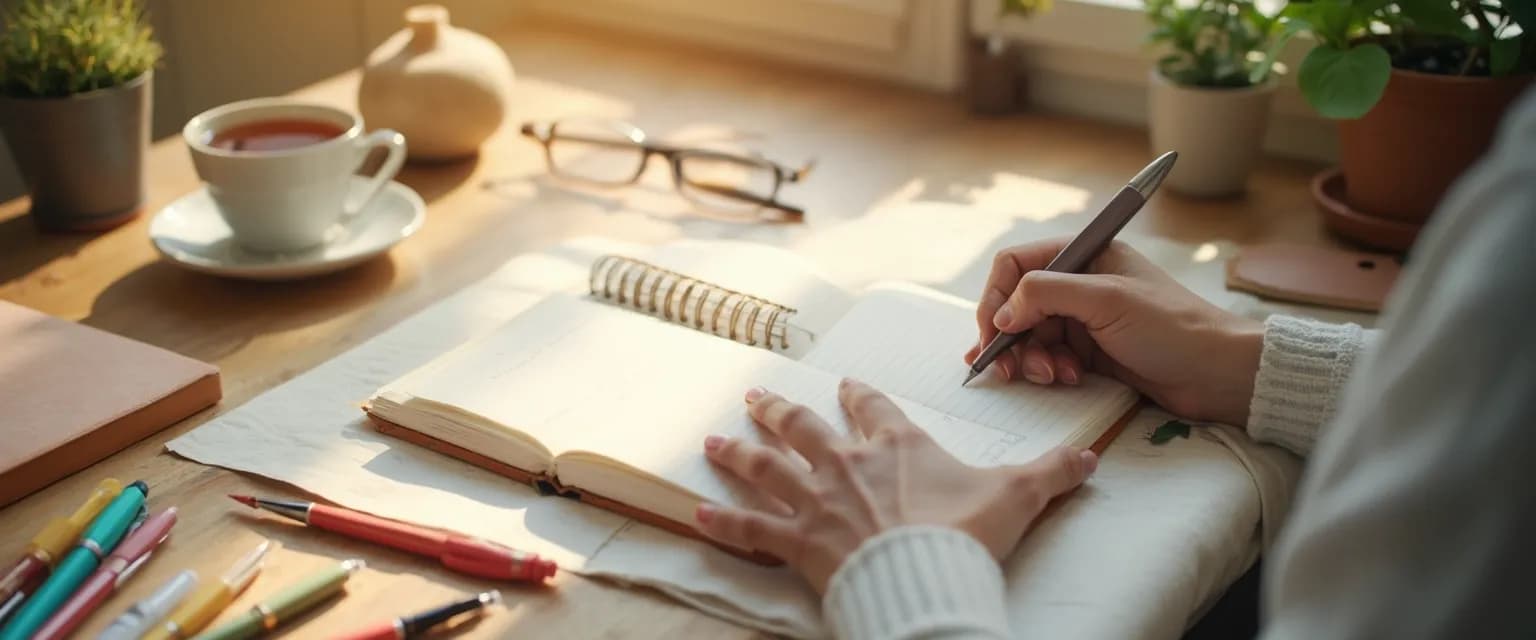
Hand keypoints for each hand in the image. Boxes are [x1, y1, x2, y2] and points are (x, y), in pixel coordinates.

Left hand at [694, 379, 1096, 593]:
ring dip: (738, 454)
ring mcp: (817, 501)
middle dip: (778, 411)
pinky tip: (696, 515)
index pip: (872, 407)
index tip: (842, 384)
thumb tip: (1089, 457)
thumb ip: (1050, 473)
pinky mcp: (797, 542)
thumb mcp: (1017, 497)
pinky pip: (750, 530)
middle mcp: (847, 463)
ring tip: (714, 441)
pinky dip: (722, 523)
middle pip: (804, 428)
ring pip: (766, 468)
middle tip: (754, 397)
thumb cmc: (965, 536)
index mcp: (896, 445)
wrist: (927, 578)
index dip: (857, 395)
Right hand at [965, 238, 1263, 425]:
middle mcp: (1079, 283)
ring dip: (1031, 358)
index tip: (993, 332)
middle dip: (1010, 337)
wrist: (1216, 373)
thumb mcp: (1106, 300)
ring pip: (1030, 335)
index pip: (1016, 265)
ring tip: (1051, 376)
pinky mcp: (1090, 351)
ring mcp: (1084, 318)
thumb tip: (1002, 314)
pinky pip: (1049, 357)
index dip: (997, 298)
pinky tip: (1069, 379)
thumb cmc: (1171, 327)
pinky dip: (1049, 370)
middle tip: (1006, 369)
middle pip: (1017, 305)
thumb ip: (1047, 295)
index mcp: (1084, 255)